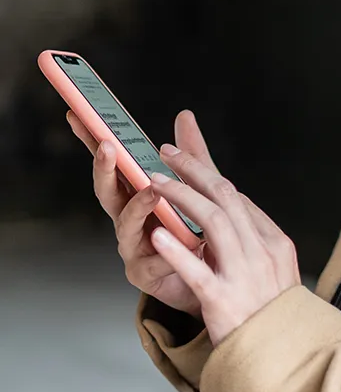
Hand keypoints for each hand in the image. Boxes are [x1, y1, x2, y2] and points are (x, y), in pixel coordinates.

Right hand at [68, 109, 216, 319]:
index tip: (79, 115)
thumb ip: (189, 154)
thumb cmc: (194, 230)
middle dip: (105, 169)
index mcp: (136, 194)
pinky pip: (153, 260)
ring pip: (127, 224)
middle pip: (108, 191)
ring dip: (137, 205)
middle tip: (108, 147)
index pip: (112, 164)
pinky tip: (175, 241)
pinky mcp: (145, 273)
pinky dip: (164, 250)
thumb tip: (184, 115)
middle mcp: (128, 218)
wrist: (210, 276)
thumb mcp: (197, 186)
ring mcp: (133, 245)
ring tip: (151, 190)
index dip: (93, 140)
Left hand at [147, 144, 300, 345]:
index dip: (209, 176)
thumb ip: (255, 241)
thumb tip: (232, 210)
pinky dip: (178, 251)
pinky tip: (158, 235)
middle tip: (166, 154)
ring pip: (214, 223)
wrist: (281, 361)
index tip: (185, 161)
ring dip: (182, 197)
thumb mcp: (275, 272)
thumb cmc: (272, 317)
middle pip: (226, 199)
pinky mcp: (224, 302)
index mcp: (275, 243)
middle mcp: (262, 253)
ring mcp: (244, 276)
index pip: (239, 199)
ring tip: (155, 183)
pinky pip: (198, 271)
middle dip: (194, 171)